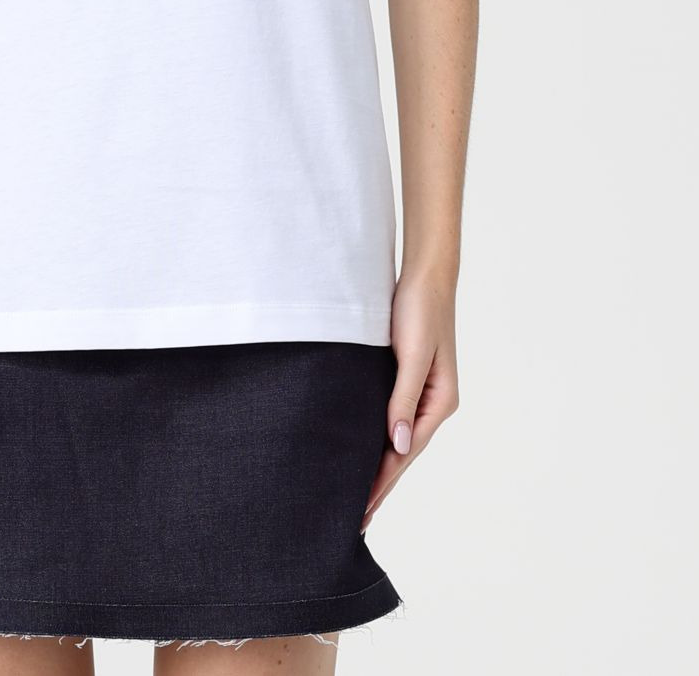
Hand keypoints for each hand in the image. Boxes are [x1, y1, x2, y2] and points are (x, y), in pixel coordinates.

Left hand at [361, 269, 459, 530]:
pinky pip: (390, 417)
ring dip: (378, 464)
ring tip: (356, 493)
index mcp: (440, 402)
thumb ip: (403, 399)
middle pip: (402, 452)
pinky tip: (363, 448)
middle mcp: (433, 402)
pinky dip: (377, 438)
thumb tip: (398, 445)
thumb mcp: (412, 355)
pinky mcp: (406, 377)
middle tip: (354, 519)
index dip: (383, 483)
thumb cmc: (419, 310)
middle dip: (380, 484)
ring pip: (396, 437)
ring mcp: (421, 391)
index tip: (362, 512)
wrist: (425, 275)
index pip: (405, 453)